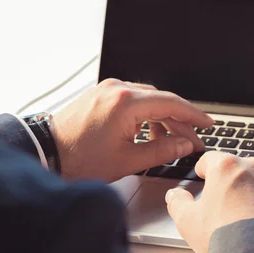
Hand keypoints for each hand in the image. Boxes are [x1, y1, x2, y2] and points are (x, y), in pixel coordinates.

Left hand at [51, 79, 212, 181]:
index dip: (194, 115)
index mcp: (125, 102)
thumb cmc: (80, 159)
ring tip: (171, 143)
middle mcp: (117, 89)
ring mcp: (107, 90)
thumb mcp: (128, 160)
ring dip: (163, 120)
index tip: (207, 124)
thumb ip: (163, 150)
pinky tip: (150, 134)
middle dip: (180, 122)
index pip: (171, 103)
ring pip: (148, 101)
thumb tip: (185, 144)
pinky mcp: (101, 95)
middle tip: (192, 141)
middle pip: (161, 101)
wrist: (46, 154)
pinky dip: (146, 117)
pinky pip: (133, 101)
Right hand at [165, 152, 253, 252]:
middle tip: (230, 201)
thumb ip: (179, 204)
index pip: (212, 159)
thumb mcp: (188, 222)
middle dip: (236, 180)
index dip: (205, 169)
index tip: (204, 176)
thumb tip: (175, 196)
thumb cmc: (224, 238)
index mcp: (227, 167)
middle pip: (243, 166)